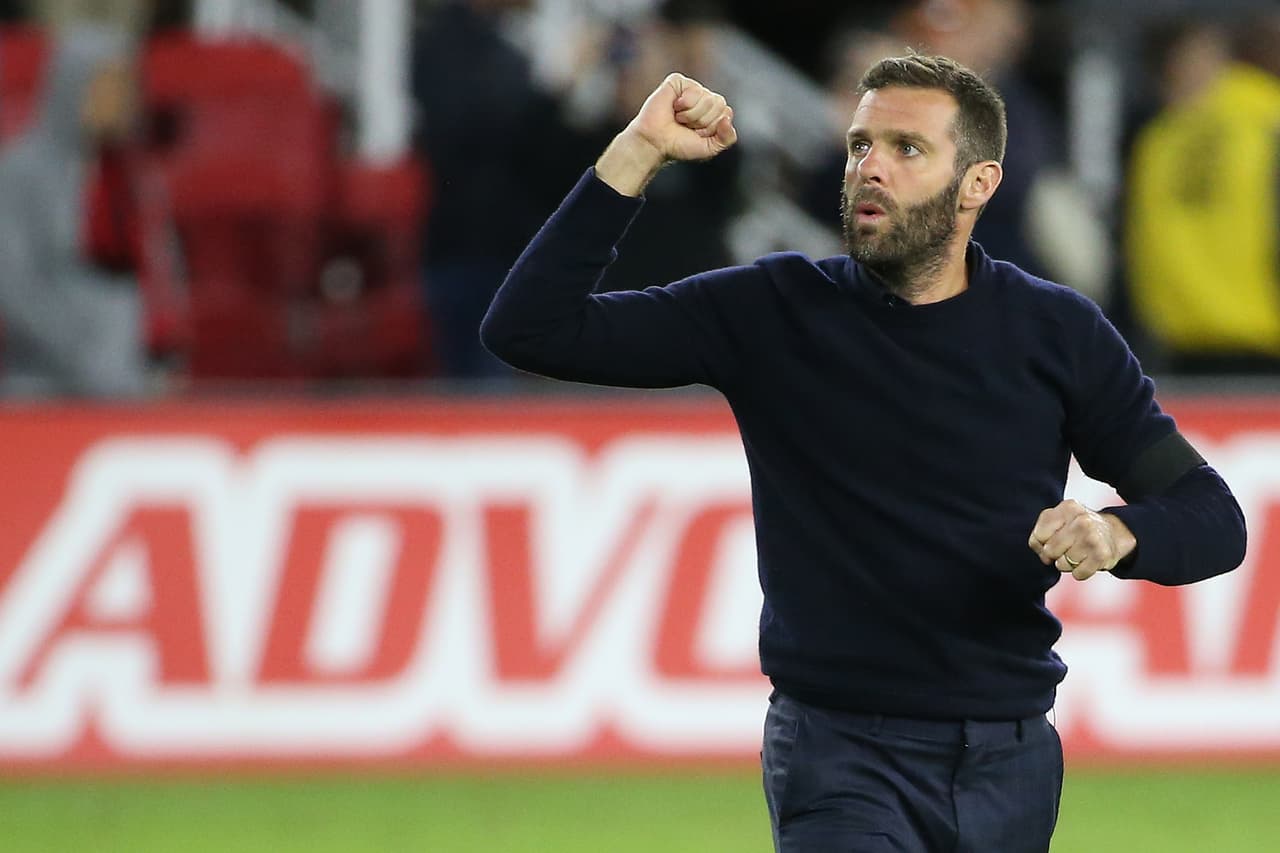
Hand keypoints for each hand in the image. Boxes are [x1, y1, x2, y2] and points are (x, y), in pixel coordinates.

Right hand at [595, 73, 736, 196]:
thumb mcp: (710, 149)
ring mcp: (691, 89)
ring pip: (707, 97)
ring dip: (691, 115)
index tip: (697, 134)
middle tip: (686, 126)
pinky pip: (693, 89)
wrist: (655, 143)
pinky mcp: (677, 82)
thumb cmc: (679, 146)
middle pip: (719, 103)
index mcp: (714, 112)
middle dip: (703, 121)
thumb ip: (727, 138)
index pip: (726, 112)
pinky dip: (684, 103)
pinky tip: (674, 108)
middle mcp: (704, 98)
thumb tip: (727, 118)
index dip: (712, 127)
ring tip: (678, 119)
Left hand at [1028, 500, 1136, 580]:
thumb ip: (1038, 536)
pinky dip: (1080, 572)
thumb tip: (1045, 555)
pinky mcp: (1103, 555)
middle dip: (1055, 554)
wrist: (1113, 532)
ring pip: (1062, 565)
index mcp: (1067, 508)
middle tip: (1068, 547)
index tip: (1054, 537)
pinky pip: (1078, 574)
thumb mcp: (1056, 521)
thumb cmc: (1075, 528)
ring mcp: (1093, 537)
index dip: (1043, 542)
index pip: (1039, 535)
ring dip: (1068, 564)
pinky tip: (1088, 561)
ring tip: (1079, 552)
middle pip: (1050, 551)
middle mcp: (1082, 520)